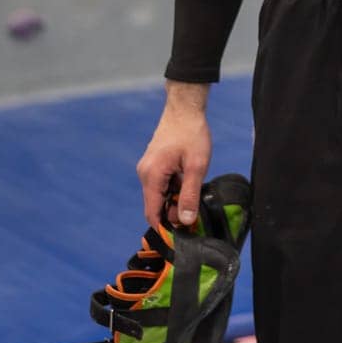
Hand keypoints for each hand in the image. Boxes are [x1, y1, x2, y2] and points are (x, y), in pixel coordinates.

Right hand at [136, 101, 211, 232]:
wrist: (185, 108)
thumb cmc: (191, 134)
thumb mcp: (196, 166)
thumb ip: (190, 195)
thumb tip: (186, 221)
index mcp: (151, 176)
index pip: (153, 213)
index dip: (166, 227)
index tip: (183, 233)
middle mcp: (145, 174)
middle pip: (157, 205)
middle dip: (174, 212)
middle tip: (195, 210)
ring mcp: (148, 168)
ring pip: (160, 195)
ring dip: (176, 199)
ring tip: (194, 190)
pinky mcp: (153, 164)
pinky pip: (161, 184)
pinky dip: (174, 188)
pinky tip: (189, 181)